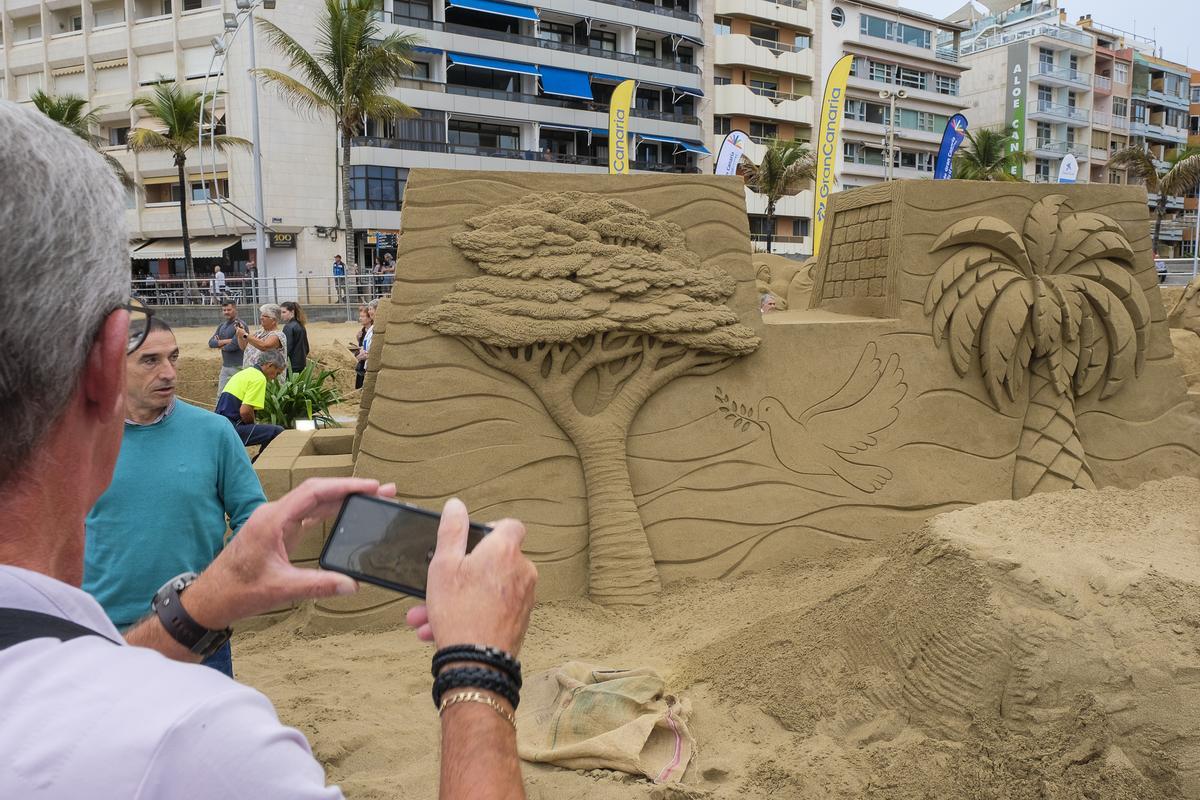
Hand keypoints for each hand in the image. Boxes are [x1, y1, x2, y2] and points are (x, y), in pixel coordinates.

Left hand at [184, 478, 396, 628]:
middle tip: (382, 491)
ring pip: (313, 501)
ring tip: (371, 499)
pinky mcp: (277, 531)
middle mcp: (273, 514)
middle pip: (318, 492)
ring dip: (342, 499)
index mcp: (272, 520)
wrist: (209, 599)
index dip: (345, 486)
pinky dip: (329, 511)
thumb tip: (351, 584)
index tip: (370, 486)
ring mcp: (275, 521)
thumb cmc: (236, 591)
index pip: (314, 492)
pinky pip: (306, 514)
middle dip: (351, 490)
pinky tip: (346, 514)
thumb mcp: (280, 590)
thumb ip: (318, 586)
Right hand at [406, 499, 536, 655]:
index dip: (489, 529)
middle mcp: (522, 570)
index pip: (510, 525)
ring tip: (427, 616)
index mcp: (505, 551)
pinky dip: (470, 613)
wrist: (477, 663)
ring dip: (457, 599)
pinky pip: (492, 609)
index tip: (470, 542)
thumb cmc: (459, 613)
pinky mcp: (520, 618)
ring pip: (486, 589)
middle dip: (459, 575)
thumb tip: (456, 506)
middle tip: (435, 589)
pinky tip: (439, 629)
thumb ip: (451, 531)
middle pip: (491, 562)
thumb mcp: (444, 565)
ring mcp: (524, 596)